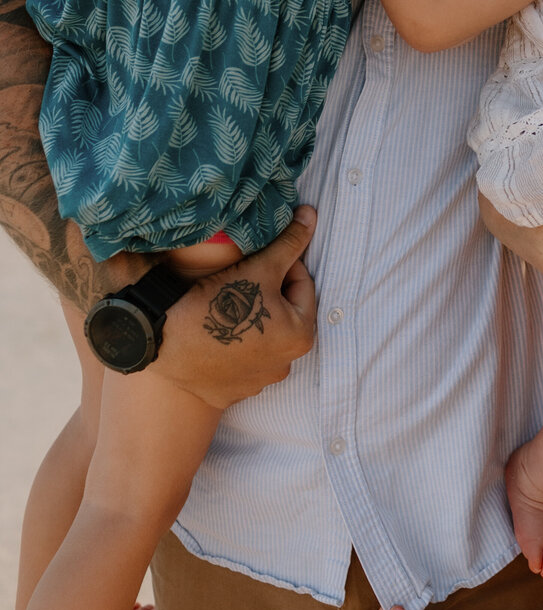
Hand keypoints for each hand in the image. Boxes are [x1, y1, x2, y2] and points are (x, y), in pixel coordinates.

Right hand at [151, 207, 317, 408]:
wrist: (163, 334)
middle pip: (284, 313)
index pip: (301, 285)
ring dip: (252, 322)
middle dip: (269, 296)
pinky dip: (232, 348)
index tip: (255, 264)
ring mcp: (256, 384)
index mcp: (301, 336)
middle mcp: (284, 366)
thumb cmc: (218, 300)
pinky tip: (214, 332)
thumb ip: (291, 242)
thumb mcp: (261, 266)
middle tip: (239, 284)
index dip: (281, 267)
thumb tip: (311, 215)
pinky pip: (238, 363)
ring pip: (262, 338)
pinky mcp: (228, 394)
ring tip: (225, 307)